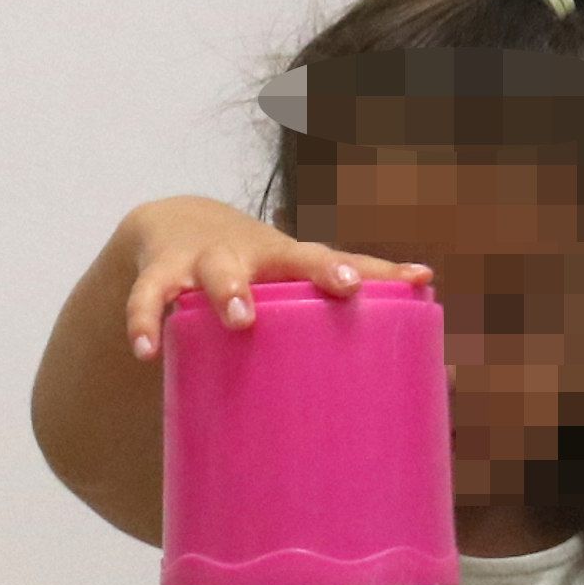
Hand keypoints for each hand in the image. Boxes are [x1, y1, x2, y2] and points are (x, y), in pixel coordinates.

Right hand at [116, 198, 429, 358]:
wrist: (171, 233)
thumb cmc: (251, 278)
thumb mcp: (288, 293)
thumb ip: (344, 319)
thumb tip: (439, 350)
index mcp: (292, 263)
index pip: (343, 261)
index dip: (382, 271)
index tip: (421, 278)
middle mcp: (257, 255)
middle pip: (293, 256)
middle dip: (322, 268)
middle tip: (343, 288)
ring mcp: (206, 261)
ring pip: (218, 270)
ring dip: (229, 290)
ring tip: (237, 319)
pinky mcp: (159, 273)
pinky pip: (148, 298)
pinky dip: (145, 321)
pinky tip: (147, 351)